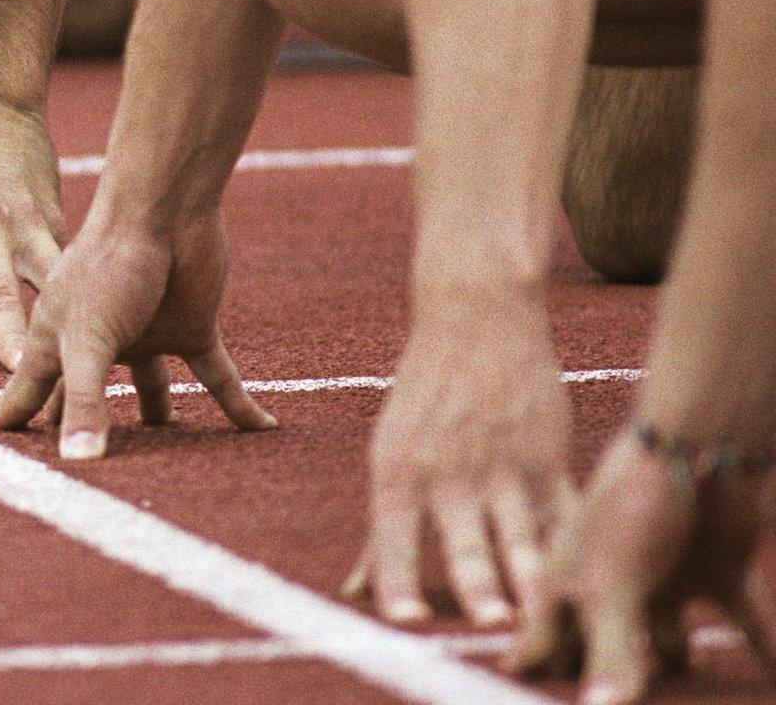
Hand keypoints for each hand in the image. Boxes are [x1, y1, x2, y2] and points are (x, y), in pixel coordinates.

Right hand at [0, 213, 276, 456]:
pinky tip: (264, 427)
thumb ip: (84, 401)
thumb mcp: (88, 340)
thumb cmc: (109, 265)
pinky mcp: (191, 330)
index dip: (14, 417)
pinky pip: (218, 378)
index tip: (0, 444)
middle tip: (71, 467)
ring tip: (161, 458)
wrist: (166, 211)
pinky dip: (240, 406)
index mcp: (59, 339)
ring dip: (156, 420)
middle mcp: (99, 343)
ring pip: (150, 390)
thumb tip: (79, 464)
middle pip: (86, 395)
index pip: (29, 389)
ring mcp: (146, 337)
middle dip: (76, 426)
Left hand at [345, 298, 574, 626]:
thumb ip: (382, 529)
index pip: (392, 537)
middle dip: (478, 586)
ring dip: (532, 578)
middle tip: (490, 626)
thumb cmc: (425, 395)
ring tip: (543, 616)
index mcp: (397, 471)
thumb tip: (355, 590)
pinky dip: (575, 548)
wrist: (476, 318)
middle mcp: (448, 473)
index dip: (398, 580)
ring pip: (521, 534)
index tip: (405, 621)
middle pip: (464, 542)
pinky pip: (565, 512)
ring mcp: (502, 466)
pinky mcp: (548, 458)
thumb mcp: (391, 456)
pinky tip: (589, 579)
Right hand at [509, 430, 774, 704]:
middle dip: (612, 684)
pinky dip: (766, 649)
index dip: (537, 677)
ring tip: (691, 702)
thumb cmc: (632, 508)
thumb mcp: (611, 586)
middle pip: (603, 654)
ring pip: (668, 648)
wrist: (701, 445)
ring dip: (681, 671)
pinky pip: (743, 624)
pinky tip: (775, 675)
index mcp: (565, 586)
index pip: (540, 647)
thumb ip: (608, 653)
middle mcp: (609, 590)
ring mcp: (662, 584)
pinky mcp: (714, 575)